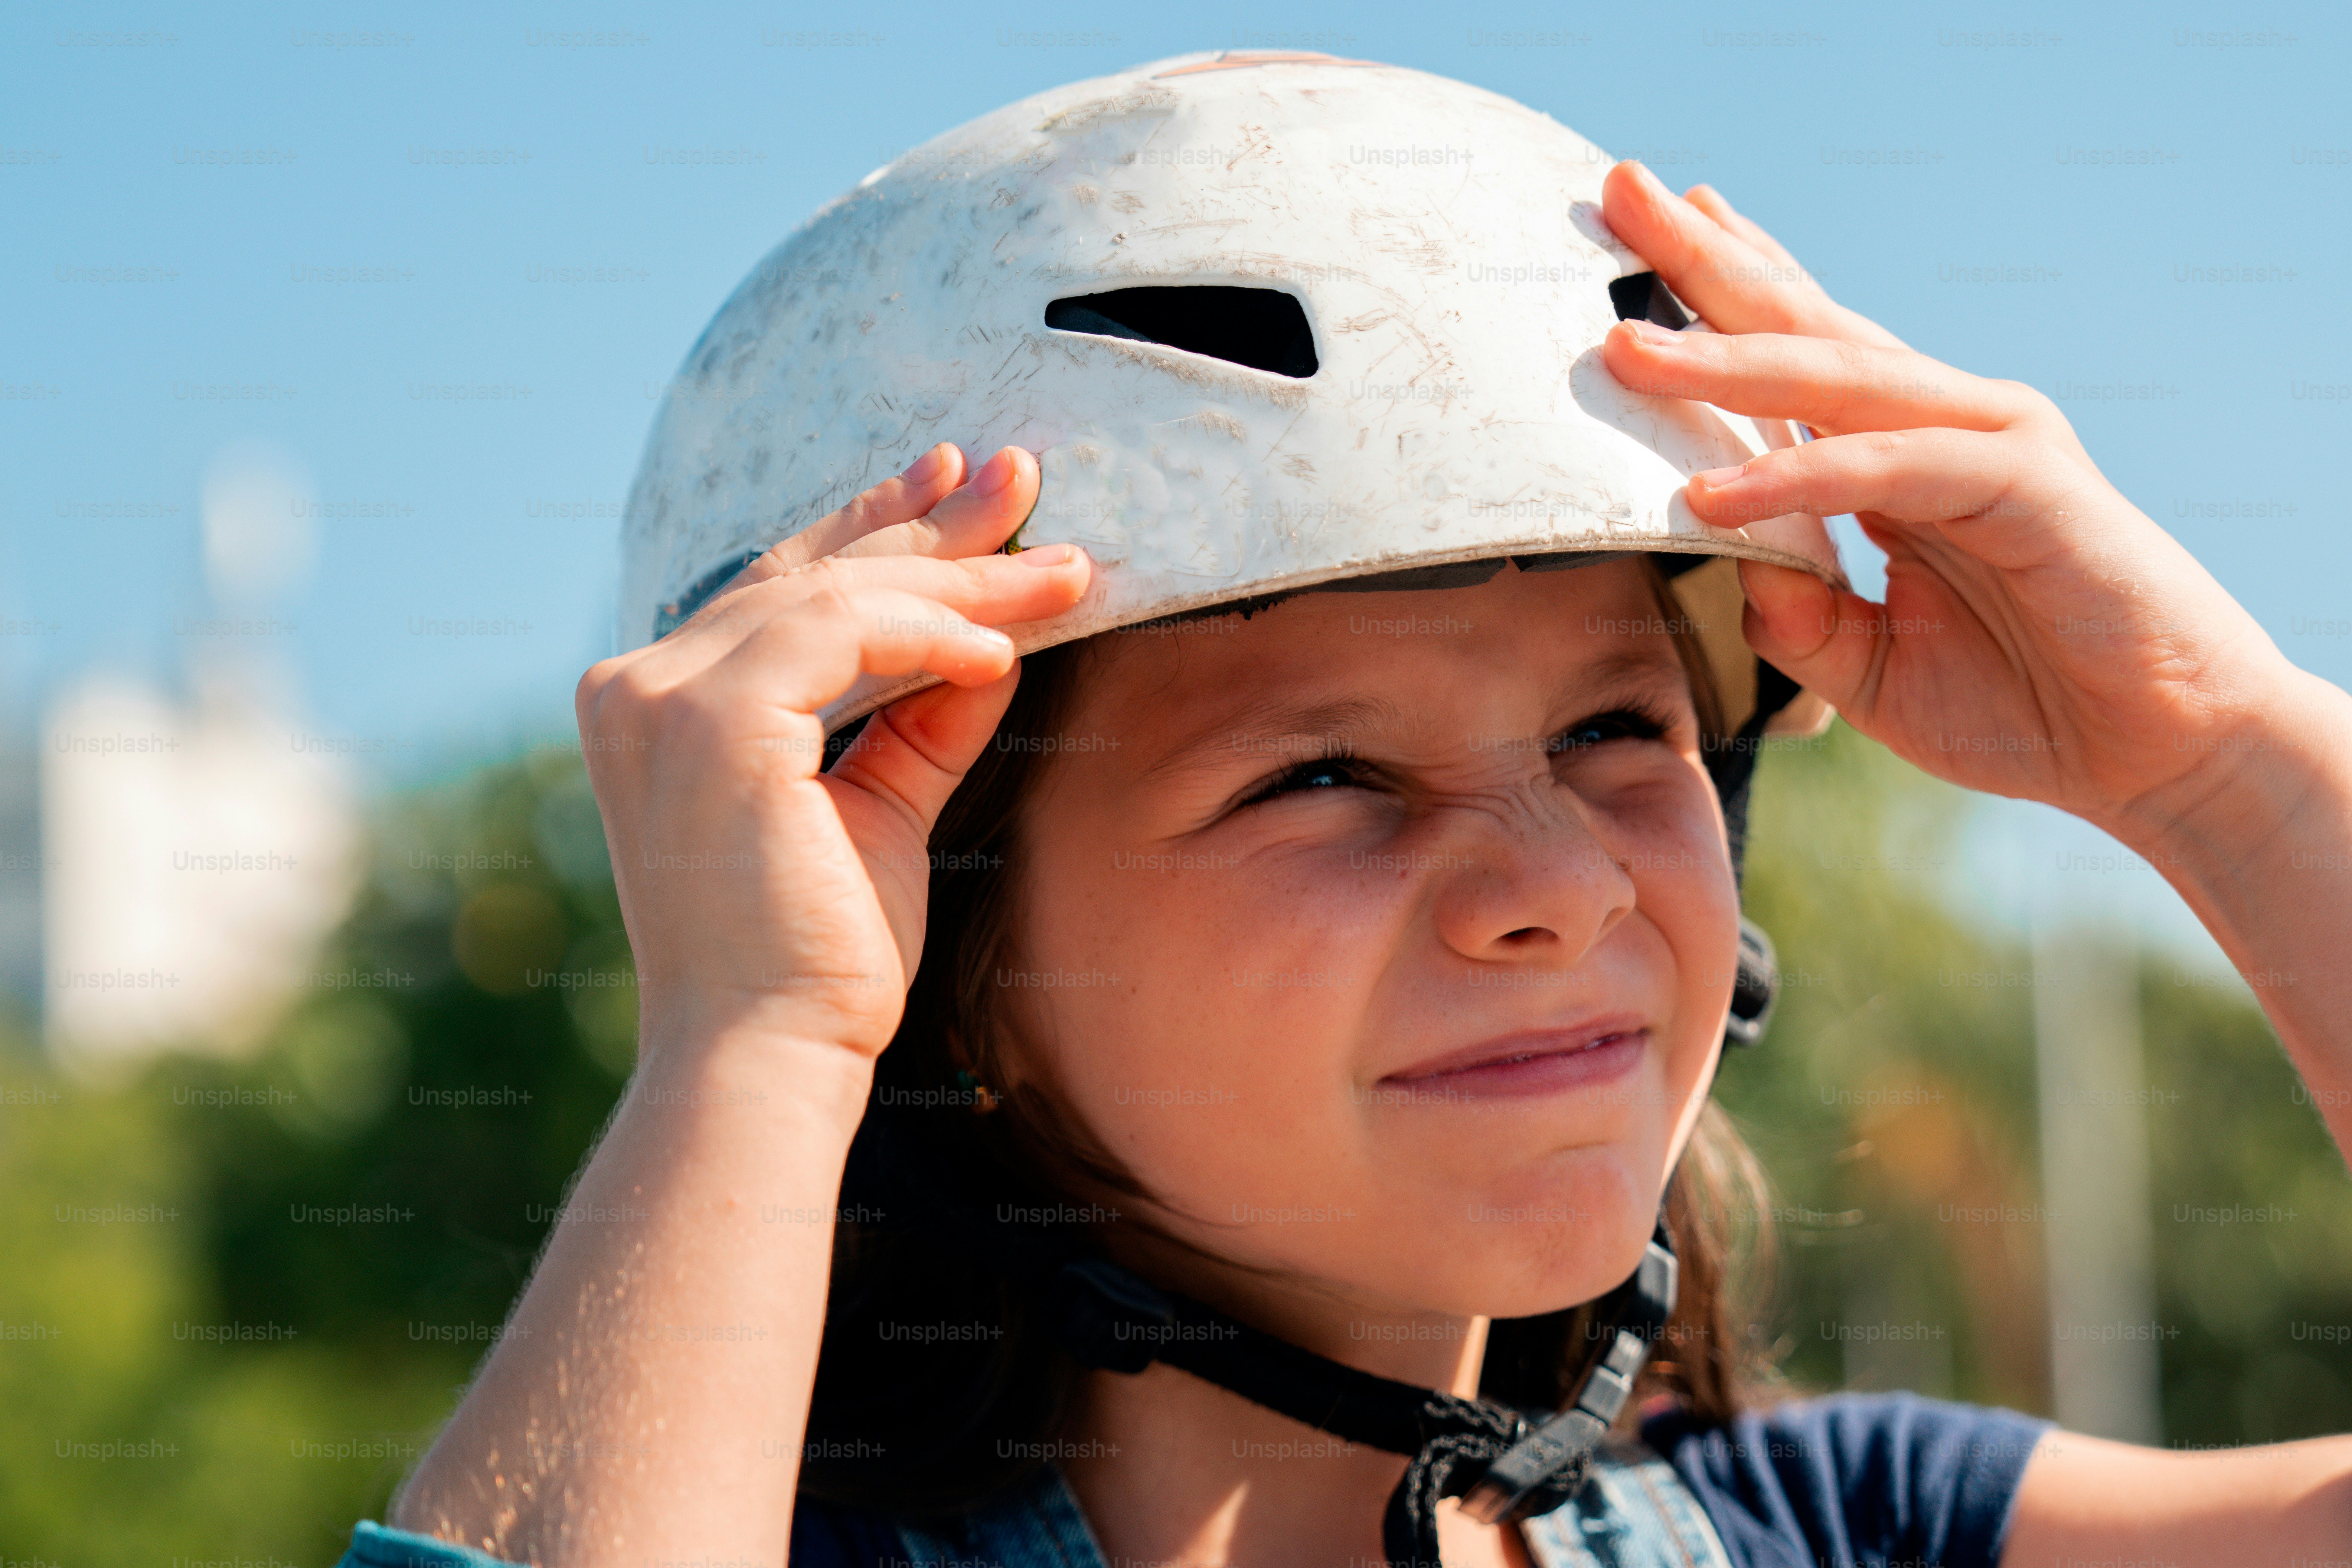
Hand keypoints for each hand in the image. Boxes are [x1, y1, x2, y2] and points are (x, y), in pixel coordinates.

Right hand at [572, 443, 1089, 1062]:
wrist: (770, 1054)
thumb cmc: (819, 955)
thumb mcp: (880, 804)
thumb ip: (919, 717)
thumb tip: (991, 641)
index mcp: (657, 705)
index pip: (780, 590)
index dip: (872, 527)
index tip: (954, 483)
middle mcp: (637, 686)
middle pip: (809, 573)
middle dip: (930, 526)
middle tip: (1024, 476)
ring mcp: (659, 697)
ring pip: (835, 593)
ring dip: (960, 578)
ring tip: (1062, 571)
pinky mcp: (707, 719)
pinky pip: (839, 632)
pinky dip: (929, 632)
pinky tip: (1000, 652)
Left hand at [1596, 159, 2308, 845]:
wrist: (2152, 749)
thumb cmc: (2022, 703)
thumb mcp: (1868, 670)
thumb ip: (1797, 619)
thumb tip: (1732, 570)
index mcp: (1902, 449)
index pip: (1798, 346)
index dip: (1726, 281)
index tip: (1644, 225)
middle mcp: (1942, 422)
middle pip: (1805, 324)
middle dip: (1709, 261)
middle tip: (1621, 190)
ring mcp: (1989, 441)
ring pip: (1837, 380)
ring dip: (1726, 359)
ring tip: (1623, 347)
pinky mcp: (2027, 485)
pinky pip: (1888, 469)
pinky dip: (1799, 477)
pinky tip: (1712, 492)